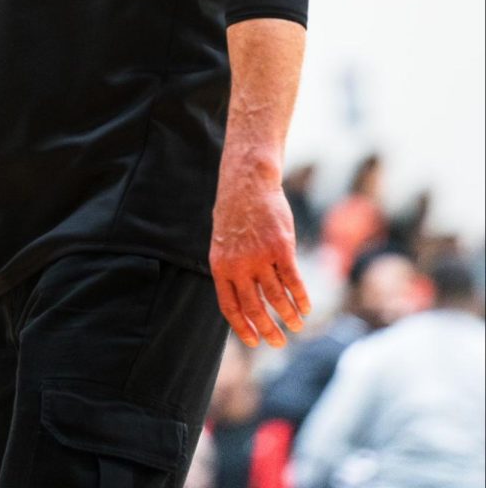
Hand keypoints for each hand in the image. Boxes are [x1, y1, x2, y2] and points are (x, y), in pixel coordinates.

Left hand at [210, 178, 309, 348]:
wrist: (247, 182)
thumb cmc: (235, 212)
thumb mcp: (223, 242)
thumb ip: (231, 268)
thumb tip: (243, 297)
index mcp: (220, 267)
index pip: (230, 307)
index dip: (242, 328)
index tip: (254, 342)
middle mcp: (239, 266)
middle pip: (254, 308)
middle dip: (268, 330)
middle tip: (279, 343)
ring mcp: (261, 257)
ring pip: (276, 298)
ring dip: (288, 316)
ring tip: (296, 326)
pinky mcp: (281, 248)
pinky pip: (293, 281)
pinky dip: (301, 298)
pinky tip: (306, 308)